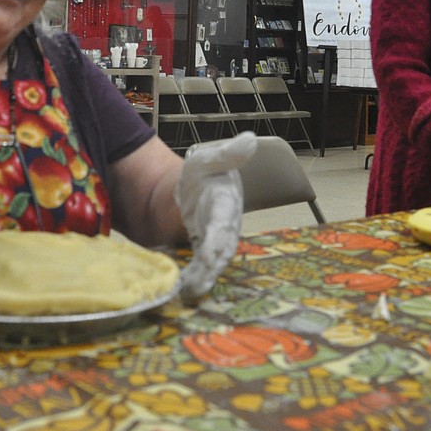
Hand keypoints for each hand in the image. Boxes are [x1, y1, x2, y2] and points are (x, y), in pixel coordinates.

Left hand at [175, 131, 258, 300]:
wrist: (195, 189)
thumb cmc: (203, 173)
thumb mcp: (207, 158)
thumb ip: (226, 153)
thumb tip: (248, 140)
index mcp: (226, 202)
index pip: (225, 222)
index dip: (218, 238)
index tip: (208, 254)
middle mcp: (225, 225)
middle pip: (221, 249)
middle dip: (210, 267)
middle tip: (196, 283)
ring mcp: (216, 240)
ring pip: (213, 262)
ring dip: (202, 277)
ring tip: (188, 291)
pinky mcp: (204, 250)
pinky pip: (201, 266)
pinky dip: (193, 277)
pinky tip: (181, 289)